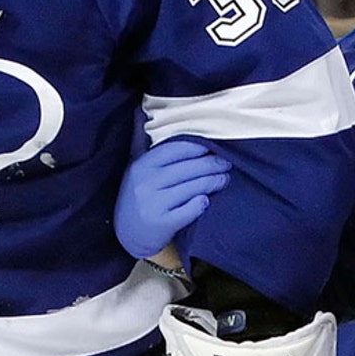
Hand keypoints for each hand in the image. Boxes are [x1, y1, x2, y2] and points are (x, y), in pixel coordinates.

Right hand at [114, 139, 230, 259]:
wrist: (128, 235)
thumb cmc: (138, 197)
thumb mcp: (136, 171)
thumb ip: (146, 147)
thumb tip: (154, 120)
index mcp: (141, 165)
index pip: (175, 149)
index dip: (198, 147)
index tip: (213, 147)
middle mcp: (145, 182)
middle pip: (188, 168)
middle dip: (211, 165)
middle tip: (226, 164)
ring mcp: (153, 203)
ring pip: (192, 188)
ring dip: (213, 182)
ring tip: (224, 179)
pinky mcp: (162, 223)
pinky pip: (189, 210)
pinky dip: (200, 204)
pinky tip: (206, 200)